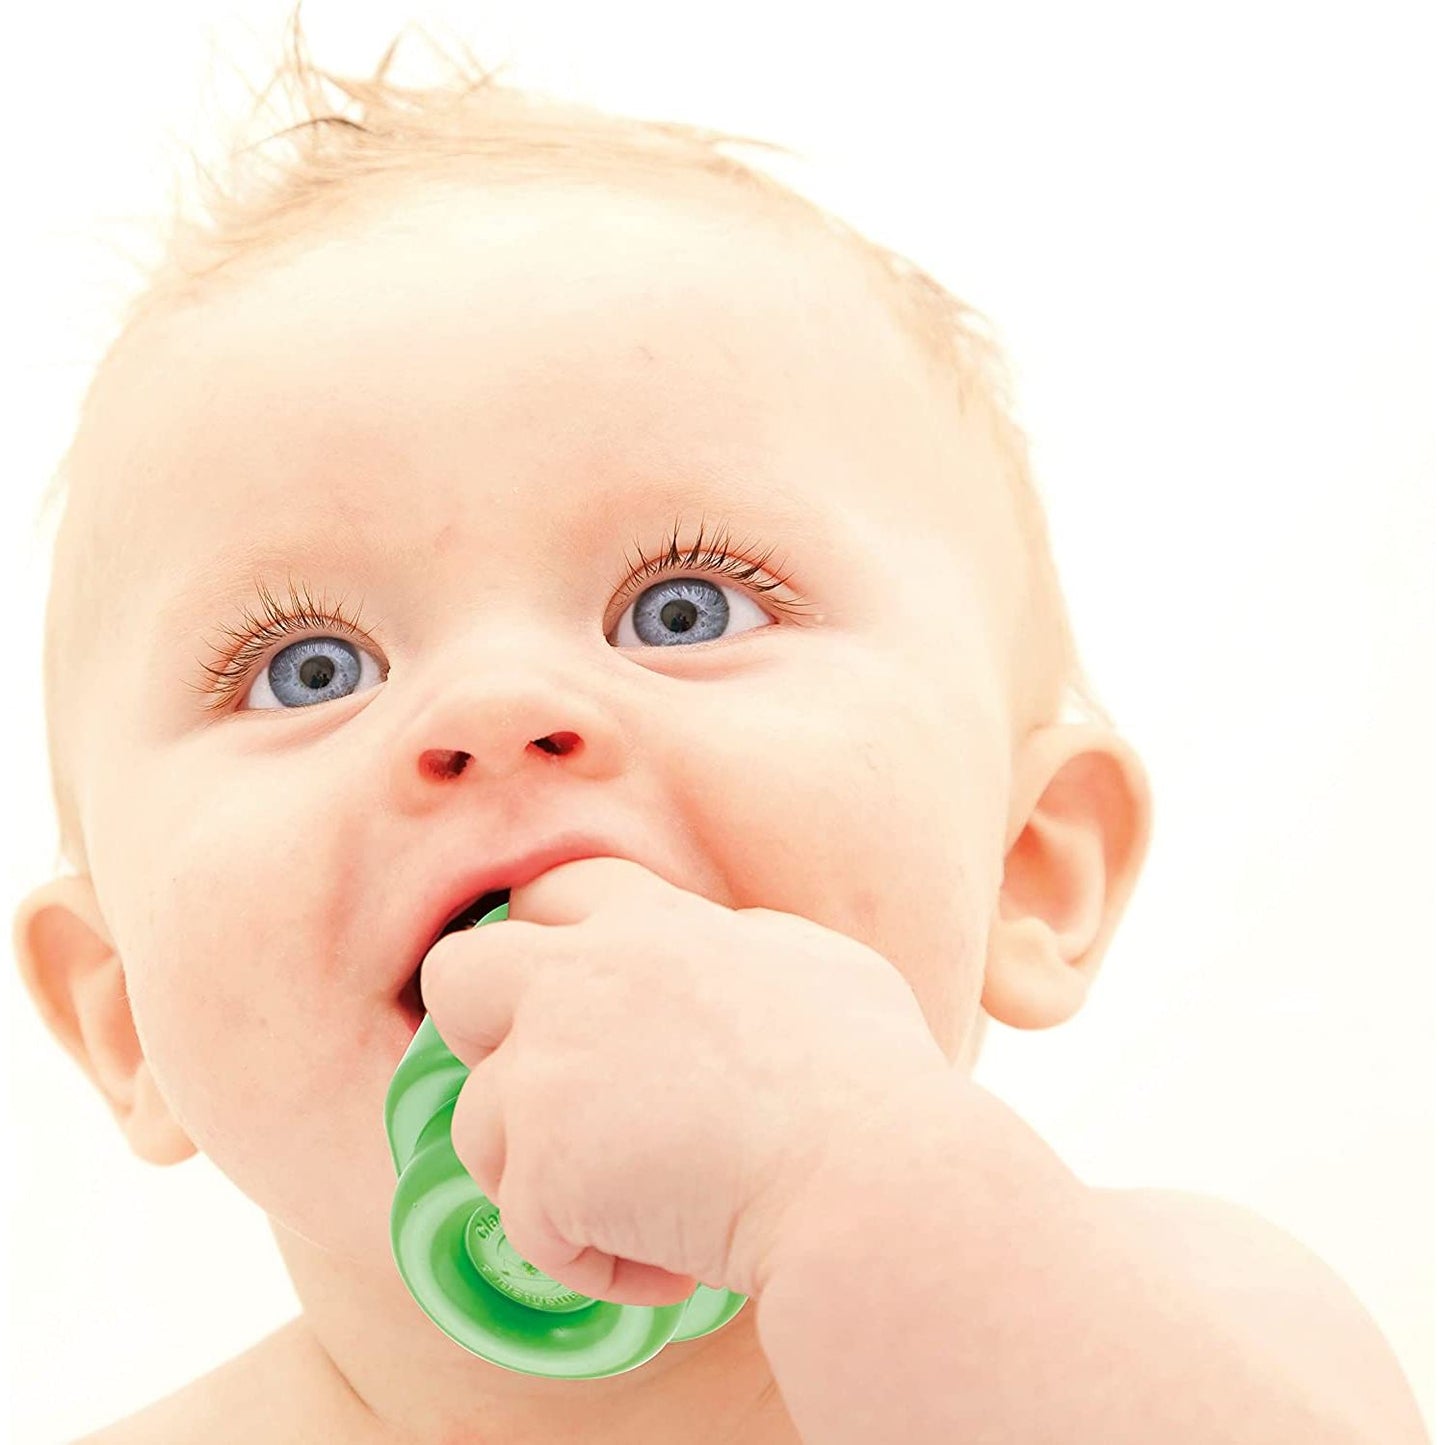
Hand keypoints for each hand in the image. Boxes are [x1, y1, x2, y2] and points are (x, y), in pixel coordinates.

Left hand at [419, 857, 952, 1306]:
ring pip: (479, 1124)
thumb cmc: (874, 1078)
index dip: (553, 950)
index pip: (553, 894)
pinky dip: (595, 1259)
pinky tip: (674, 1259)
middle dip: (483, 1037)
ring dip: (548, 1175)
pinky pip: (528, 1228)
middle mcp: (580, 977)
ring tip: (648, 1206)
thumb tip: (731, 952)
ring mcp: (549, 1069)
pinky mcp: (540, 1165)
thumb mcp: (820, 966)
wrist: (871, 1174)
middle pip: (455, 977)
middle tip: (562, 1100)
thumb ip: (745, 948)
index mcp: (651, 925)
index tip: (587, 1011)